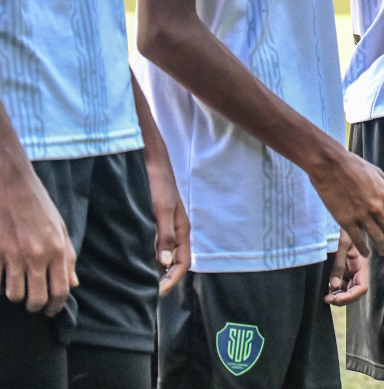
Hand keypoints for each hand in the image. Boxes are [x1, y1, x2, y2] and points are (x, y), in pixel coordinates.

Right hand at [0, 161, 75, 314]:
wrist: (12, 186)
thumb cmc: (39, 206)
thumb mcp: (61, 228)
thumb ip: (67, 257)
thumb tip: (73, 283)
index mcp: (57, 249)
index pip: (61, 290)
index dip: (56, 307)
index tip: (52, 311)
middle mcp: (37, 255)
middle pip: (37, 299)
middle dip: (36, 306)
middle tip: (34, 304)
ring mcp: (13, 256)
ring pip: (14, 295)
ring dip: (16, 296)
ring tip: (18, 289)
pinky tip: (2, 278)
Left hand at [142, 151, 189, 294]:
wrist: (150, 158)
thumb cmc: (158, 183)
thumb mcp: (161, 210)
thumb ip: (164, 236)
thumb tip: (165, 264)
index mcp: (181, 230)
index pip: (182, 263)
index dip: (170, 281)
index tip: (154, 294)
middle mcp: (175, 230)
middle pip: (173, 262)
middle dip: (162, 279)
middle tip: (143, 293)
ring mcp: (165, 225)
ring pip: (163, 254)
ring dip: (154, 269)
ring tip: (136, 282)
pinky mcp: (154, 220)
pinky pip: (153, 244)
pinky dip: (146, 256)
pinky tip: (132, 260)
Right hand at [307, 147, 383, 257]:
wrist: (331, 165)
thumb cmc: (356, 166)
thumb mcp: (380, 174)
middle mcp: (379, 208)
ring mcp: (363, 216)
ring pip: (378, 240)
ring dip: (381, 248)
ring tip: (381, 251)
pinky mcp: (346, 222)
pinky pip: (359, 241)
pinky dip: (365, 250)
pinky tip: (366, 253)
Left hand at [324, 230, 368, 304]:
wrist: (346, 213)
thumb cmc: (345, 227)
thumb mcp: (342, 244)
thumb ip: (338, 265)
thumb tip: (333, 286)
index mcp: (362, 263)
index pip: (361, 287)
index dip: (350, 297)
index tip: (335, 300)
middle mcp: (359, 268)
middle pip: (355, 291)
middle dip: (343, 298)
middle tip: (327, 299)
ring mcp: (352, 268)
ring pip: (348, 288)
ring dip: (338, 295)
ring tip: (326, 296)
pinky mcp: (346, 265)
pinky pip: (343, 282)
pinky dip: (336, 288)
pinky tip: (327, 288)